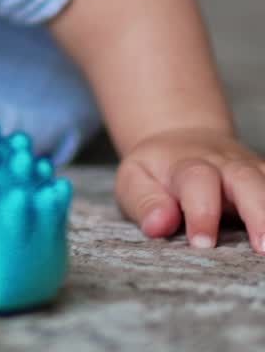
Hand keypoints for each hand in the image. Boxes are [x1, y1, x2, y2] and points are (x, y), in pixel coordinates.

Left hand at [116, 127, 264, 252]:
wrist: (181, 138)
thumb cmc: (156, 170)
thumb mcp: (134, 179)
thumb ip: (144, 201)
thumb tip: (157, 225)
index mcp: (186, 164)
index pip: (197, 182)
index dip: (201, 213)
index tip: (201, 244)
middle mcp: (224, 164)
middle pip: (245, 179)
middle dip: (257, 212)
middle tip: (262, 249)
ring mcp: (251, 171)